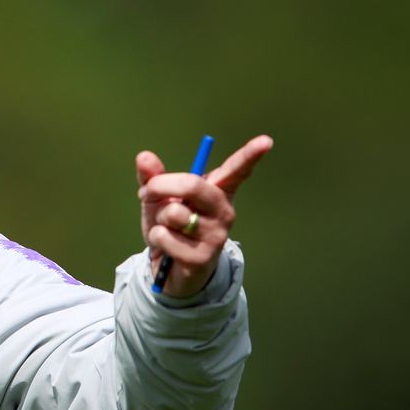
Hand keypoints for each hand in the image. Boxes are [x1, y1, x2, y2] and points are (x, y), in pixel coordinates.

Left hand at [136, 135, 273, 297]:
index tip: (266, 141)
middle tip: (146, 192)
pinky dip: (156, 238)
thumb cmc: (169, 226)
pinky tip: (166, 246)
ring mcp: (216, 235)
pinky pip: (165, 236)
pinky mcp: (203, 257)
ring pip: (174, 212)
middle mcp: (223, 211)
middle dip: (161, 185)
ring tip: (166, 227)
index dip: (250, 155)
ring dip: (158, 218)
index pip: (237, 170)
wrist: (168, 268)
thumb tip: (144, 156)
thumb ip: (152, 178)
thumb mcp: (158, 200)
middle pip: (194, 186)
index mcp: (217, 191)